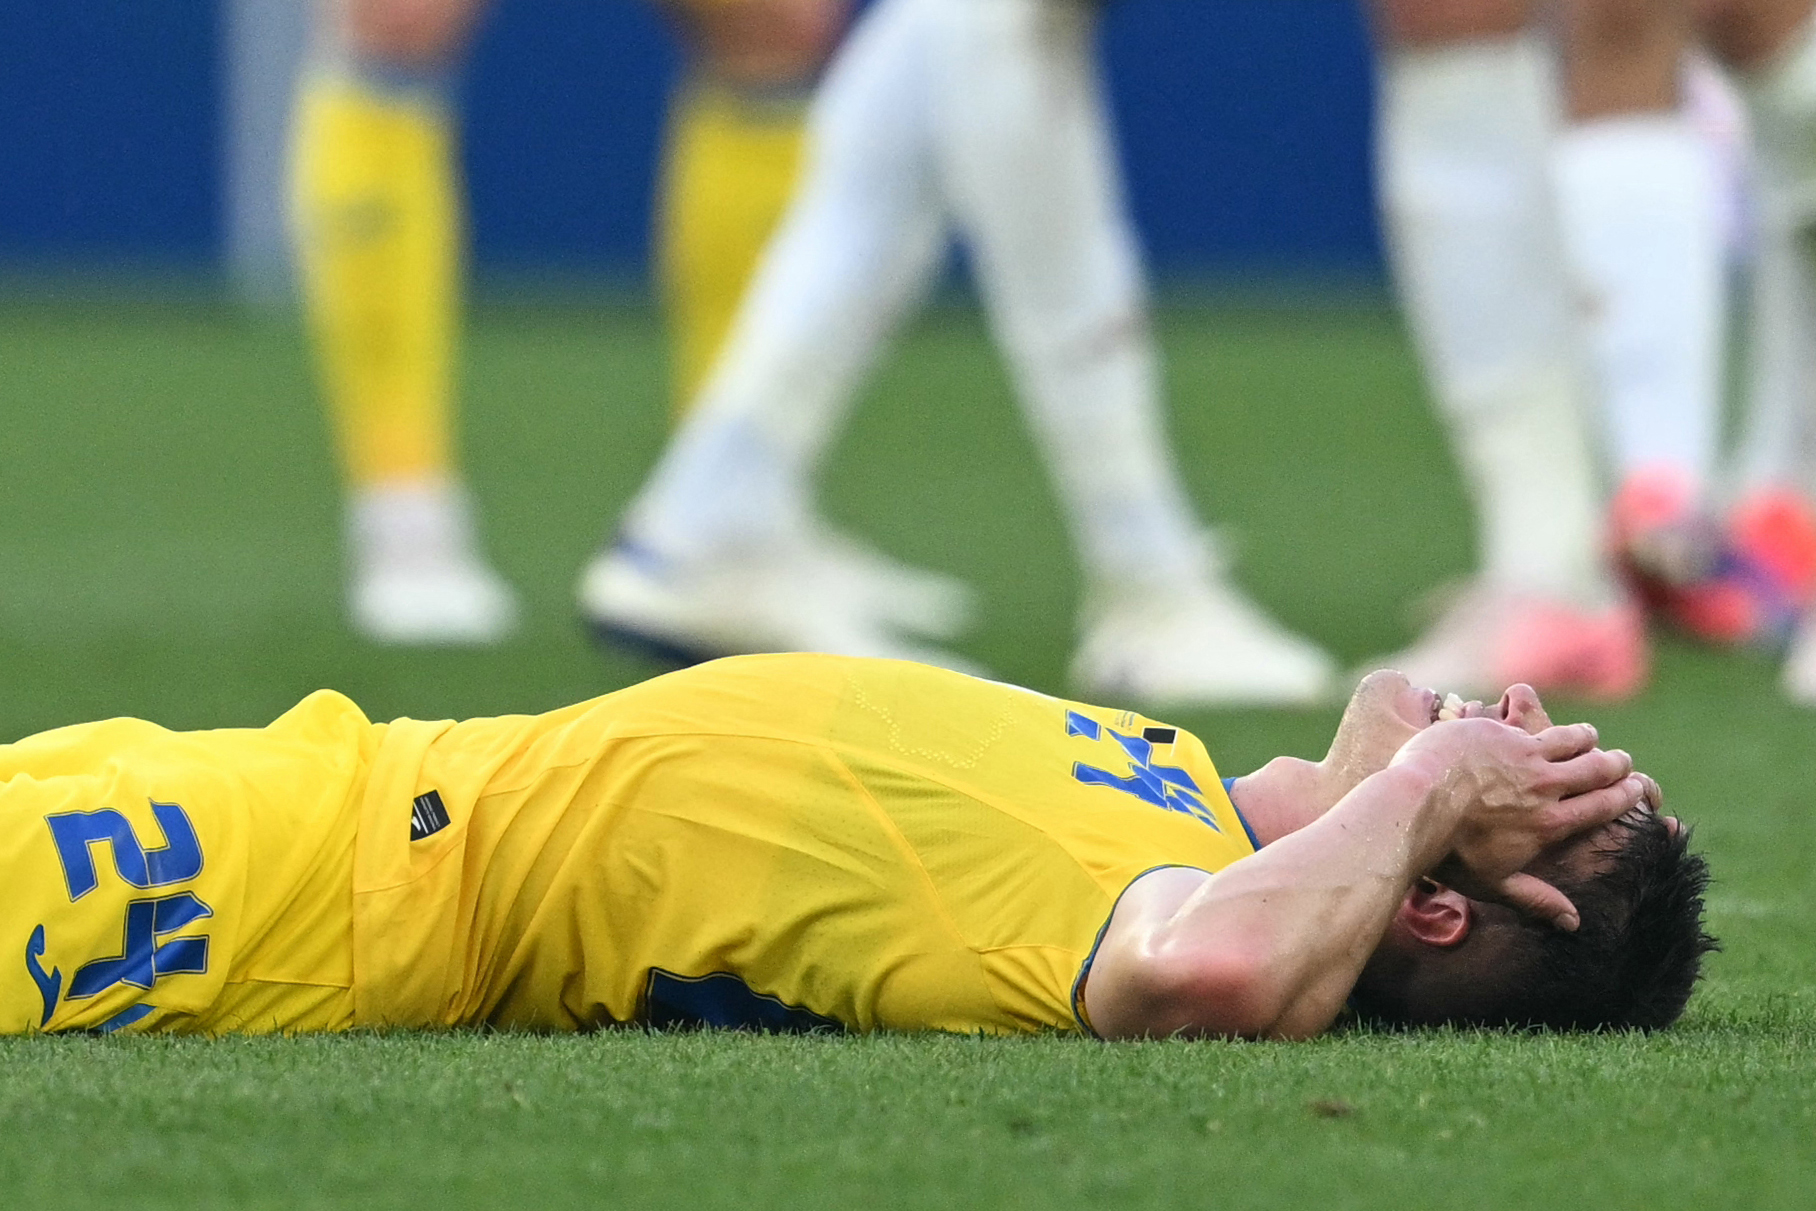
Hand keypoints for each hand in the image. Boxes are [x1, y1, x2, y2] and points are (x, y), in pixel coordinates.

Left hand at [1393, 716, 1645, 929]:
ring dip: (1586, 738)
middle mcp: (1545, 788)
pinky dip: (1545, 722)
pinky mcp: (1498, 733)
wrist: (1414, 808)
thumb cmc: (1450, 853)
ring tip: (1592, 737)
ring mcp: (1522, 756)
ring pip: (1569, 740)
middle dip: (1615, 765)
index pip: (1600, 807)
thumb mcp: (1494, 885)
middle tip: (1623, 761)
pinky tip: (1547, 718)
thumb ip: (1537, 901)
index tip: (1637, 788)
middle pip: (1595, 770)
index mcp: (1549, 825)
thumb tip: (1574, 924)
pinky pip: (1532, 722)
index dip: (1624, 796)